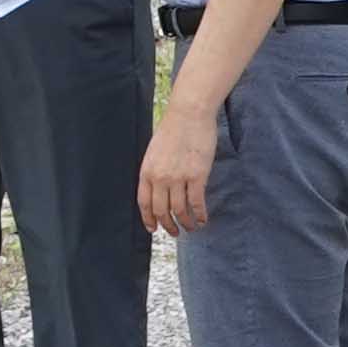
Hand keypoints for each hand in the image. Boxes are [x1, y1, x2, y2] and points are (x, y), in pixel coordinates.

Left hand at [139, 106, 216, 235]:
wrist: (189, 114)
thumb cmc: (173, 129)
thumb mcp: (154, 151)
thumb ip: (155, 171)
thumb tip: (159, 189)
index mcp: (147, 171)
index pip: (144, 203)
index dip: (148, 219)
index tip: (153, 228)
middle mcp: (160, 177)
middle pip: (161, 210)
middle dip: (168, 225)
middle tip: (175, 232)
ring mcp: (178, 178)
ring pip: (180, 210)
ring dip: (186, 223)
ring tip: (191, 228)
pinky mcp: (197, 176)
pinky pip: (197, 203)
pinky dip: (200, 215)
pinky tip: (203, 219)